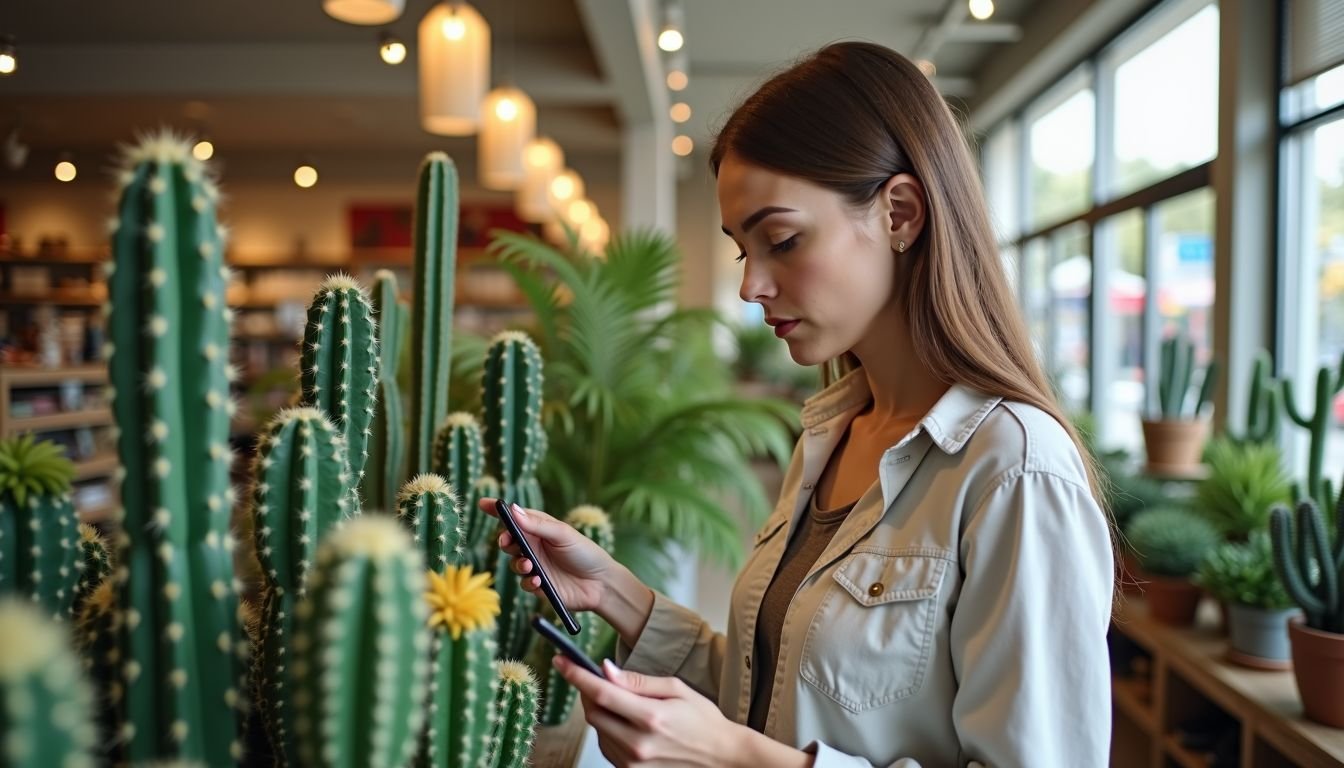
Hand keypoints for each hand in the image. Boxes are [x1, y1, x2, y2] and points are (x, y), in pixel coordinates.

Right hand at [479, 497, 615, 612]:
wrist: (601, 584)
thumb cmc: (585, 553)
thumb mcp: (563, 534)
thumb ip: (538, 525)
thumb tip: (513, 510)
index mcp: (541, 529)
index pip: (515, 517)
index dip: (498, 510)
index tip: (483, 503)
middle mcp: (535, 546)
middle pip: (509, 540)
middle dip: (505, 540)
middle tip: (508, 542)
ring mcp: (536, 566)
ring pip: (514, 562)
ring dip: (518, 563)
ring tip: (530, 566)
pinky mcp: (538, 585)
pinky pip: (523, 582)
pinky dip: (528, 581)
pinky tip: (539, 581)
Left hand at [553, 656, 745, 766]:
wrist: (721, 757)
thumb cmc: (703, 719)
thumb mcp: (676, 689)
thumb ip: (638, 681)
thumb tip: (606, 670)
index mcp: (651, 717)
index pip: (601, 692)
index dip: (576, 675)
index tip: (560, 661)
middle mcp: (639, 744)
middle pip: (593, 713)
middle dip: (587, 692)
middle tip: (593, 678)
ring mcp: (634, 763)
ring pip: (597, 732)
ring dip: (599, 712)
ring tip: (618, 703)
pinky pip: (607, 748)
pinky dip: (607, 731)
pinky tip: (623, 722)